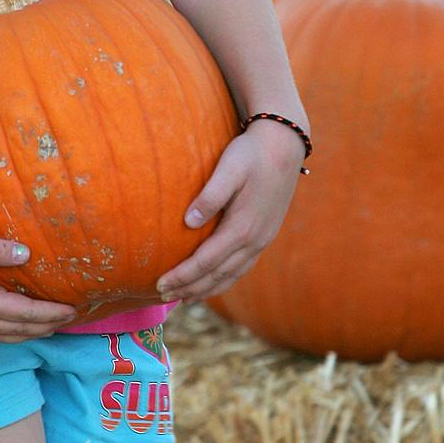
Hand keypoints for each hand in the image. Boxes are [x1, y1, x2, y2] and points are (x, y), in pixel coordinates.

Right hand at [0, 221, 78, 341]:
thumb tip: (27, 254)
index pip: (24, 313)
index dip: (51, 313)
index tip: (73, 309)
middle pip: (17, 329)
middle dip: (45, 326)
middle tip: (70, 320)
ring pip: (2, 336)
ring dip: (27, 333)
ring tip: (48, 327)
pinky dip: (7, 334)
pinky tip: (13, 328)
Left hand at [156, 121, 304, 304]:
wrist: (284, 145)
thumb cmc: (251, 153)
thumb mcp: (229, 168)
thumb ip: (210, 196)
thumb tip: (187, 222)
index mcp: (242, 228)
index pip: (205, 262)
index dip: (182, 276)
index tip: (159, 284)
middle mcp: (254, 240)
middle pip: (217, 276)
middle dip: (189, 288)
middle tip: (162, 296)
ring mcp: (262, 240)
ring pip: (231, 276)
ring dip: (206, 289)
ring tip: (184, 298)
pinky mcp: (265, 235)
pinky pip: (242, 267)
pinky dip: (223, 280)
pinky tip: (212, 281)